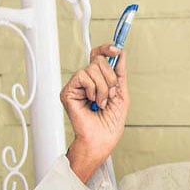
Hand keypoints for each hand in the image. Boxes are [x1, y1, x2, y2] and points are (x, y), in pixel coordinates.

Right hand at [61, 44, 129, 182]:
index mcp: (97, 81)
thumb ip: (120, 73)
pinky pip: (83, 76)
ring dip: (103, 88)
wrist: (101, 140)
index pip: (98, 56)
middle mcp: (86, 81)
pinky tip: (91, 102)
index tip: (116, 49)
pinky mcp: (68, 91)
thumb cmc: (110, 124)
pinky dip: (93, 89)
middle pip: (98, 60)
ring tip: (101, 103)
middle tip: (109, 95)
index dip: (106, 49)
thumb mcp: (121, 94)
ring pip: (92, 68)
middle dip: (110, 78)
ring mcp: (76, 86)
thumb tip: (120, 53)